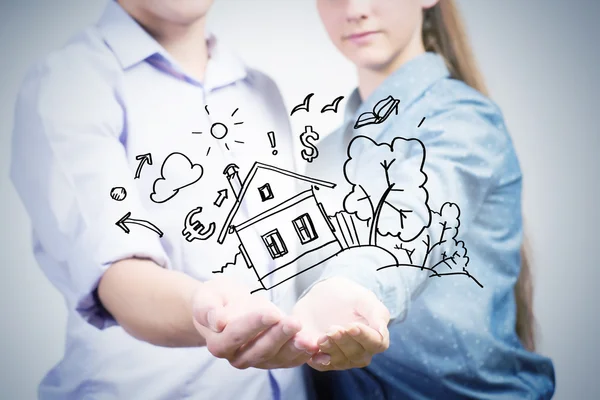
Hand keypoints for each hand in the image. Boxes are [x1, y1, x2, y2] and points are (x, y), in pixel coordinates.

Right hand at [192, 277, 318, 368]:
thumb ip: (208, 309)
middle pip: (260, 350)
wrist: (226, 307)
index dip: (255, 324)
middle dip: (279, 336)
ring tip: (310, 340)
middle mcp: (238, 357)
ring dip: (295, 349)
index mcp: (219, 343)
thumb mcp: (207, 297)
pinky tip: (319, 347)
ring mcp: (258, 360)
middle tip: (295, 322)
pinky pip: (291, 359)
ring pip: (278, 358)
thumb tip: (217, 321)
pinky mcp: (274, 358)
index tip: (272, 313)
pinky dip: (305, 355)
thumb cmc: (217, 300)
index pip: (237, 334)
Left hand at [292, 277, 389, 370]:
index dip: (365, 337)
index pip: (376, 344)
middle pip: (357, 354)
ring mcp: (342, 358)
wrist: (322, 295)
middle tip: (333, 328)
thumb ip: (376, 313)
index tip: (352, 326)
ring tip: (322, 336)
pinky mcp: (323, 359)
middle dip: (344, 342)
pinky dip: (316, 359)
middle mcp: (361, 352)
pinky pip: (321, 365)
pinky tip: (312, 350)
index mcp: (375, 336)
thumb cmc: (348, 297)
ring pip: (340, 361)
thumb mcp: (363, 298)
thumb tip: (382, 332)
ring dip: (331, 350)